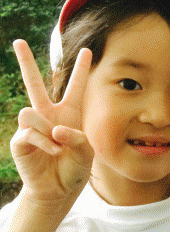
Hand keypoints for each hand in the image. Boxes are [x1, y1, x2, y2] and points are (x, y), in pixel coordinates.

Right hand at [10, 40, 93, 201]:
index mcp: (69, 114)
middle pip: (34, 83)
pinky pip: (30, 132)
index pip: (76, 87)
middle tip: (18, 41)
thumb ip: (75, 136)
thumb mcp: (85, 150)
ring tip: (56, 145)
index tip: (88, 50)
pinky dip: (44, 143)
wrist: (58, 189)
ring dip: (46, 130)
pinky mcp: (20, 140)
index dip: (82, 69)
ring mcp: (32, 126)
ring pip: (30, 112)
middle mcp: (48, 116)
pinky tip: (52, 151)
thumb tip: (53, 128)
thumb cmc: (74, 168)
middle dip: (26, 62)